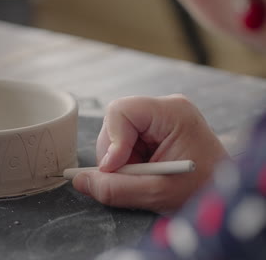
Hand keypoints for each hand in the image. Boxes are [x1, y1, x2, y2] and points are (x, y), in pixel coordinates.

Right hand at [72, 95, 228, 212]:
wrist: (223, 192)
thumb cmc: (203, 190)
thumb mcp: (157, 194)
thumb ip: (116, 189)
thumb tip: (80, 181)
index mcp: (172, 113)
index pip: (121, 111)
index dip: (111, 140)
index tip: (113, 168)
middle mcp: (164, 109)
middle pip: (115, 124)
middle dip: (115, 156)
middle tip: (134, 177)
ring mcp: (158, 119)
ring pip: (115, 135)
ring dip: (120, 162)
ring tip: (145, 177)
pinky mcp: (153, 130)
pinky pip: (123, 143)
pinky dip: (126, 162)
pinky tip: (145, 171)